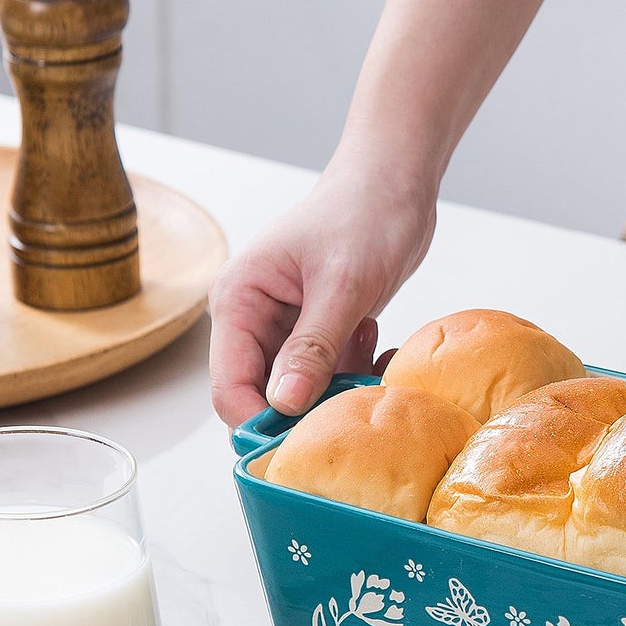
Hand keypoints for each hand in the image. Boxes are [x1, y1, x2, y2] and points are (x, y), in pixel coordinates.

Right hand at [208, 152, 435, 427]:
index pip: (229, 386)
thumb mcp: (341, 286)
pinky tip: (382, 351)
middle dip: (307, 410)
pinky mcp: (321, 331)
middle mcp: (254, 318)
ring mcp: (288, 327)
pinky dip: (356, 375)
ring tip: (372, 363)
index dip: (260, 421)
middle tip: (352, 405)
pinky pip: (330, 375)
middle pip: (264, 395)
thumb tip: (283, 404)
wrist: (396, 183)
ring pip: (301, 390)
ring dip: (338, 391)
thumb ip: (312, 348)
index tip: (304, 442)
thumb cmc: (363, 214)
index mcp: (238, 301)